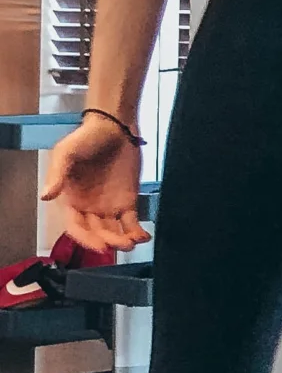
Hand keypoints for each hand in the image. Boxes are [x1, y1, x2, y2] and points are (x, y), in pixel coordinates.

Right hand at [42, 117, 146, 253]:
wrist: (115, 125)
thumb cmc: (86, 138)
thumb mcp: (66, 152)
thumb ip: (57, 174)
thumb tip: (46, 196)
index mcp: (71, 200)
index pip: (76, 227)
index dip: (86, 239)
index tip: (99, 246)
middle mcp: (89, 207)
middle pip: (97, 232)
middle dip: (108, 242)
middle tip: (121, 245)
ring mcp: (109, 206)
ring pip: (114, 231)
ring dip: (123, 240)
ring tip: (133, 242)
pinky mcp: (128, 200)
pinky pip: (131, 222)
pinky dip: (137, 232)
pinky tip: (143, 237)